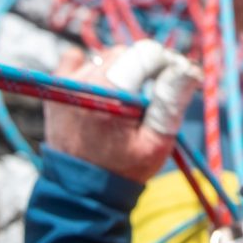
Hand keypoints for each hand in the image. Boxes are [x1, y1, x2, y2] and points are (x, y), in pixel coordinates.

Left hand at [44, 41, 200, 183]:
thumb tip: (187, 66)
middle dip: (145, 66)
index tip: (176, 78)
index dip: (167, 61)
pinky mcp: (55, 87)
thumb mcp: (156, 143)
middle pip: (126, 52)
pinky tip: (103, 88)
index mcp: (111, 96)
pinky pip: (77, 57)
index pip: (145, 53)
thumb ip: (171, 101)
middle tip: (152, 93)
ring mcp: (65, 83)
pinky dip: (93, 66)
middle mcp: (84, 83)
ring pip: (106, 55)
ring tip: (127, 98)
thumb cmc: (124, 168)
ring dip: (122, 69)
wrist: (80, 190)